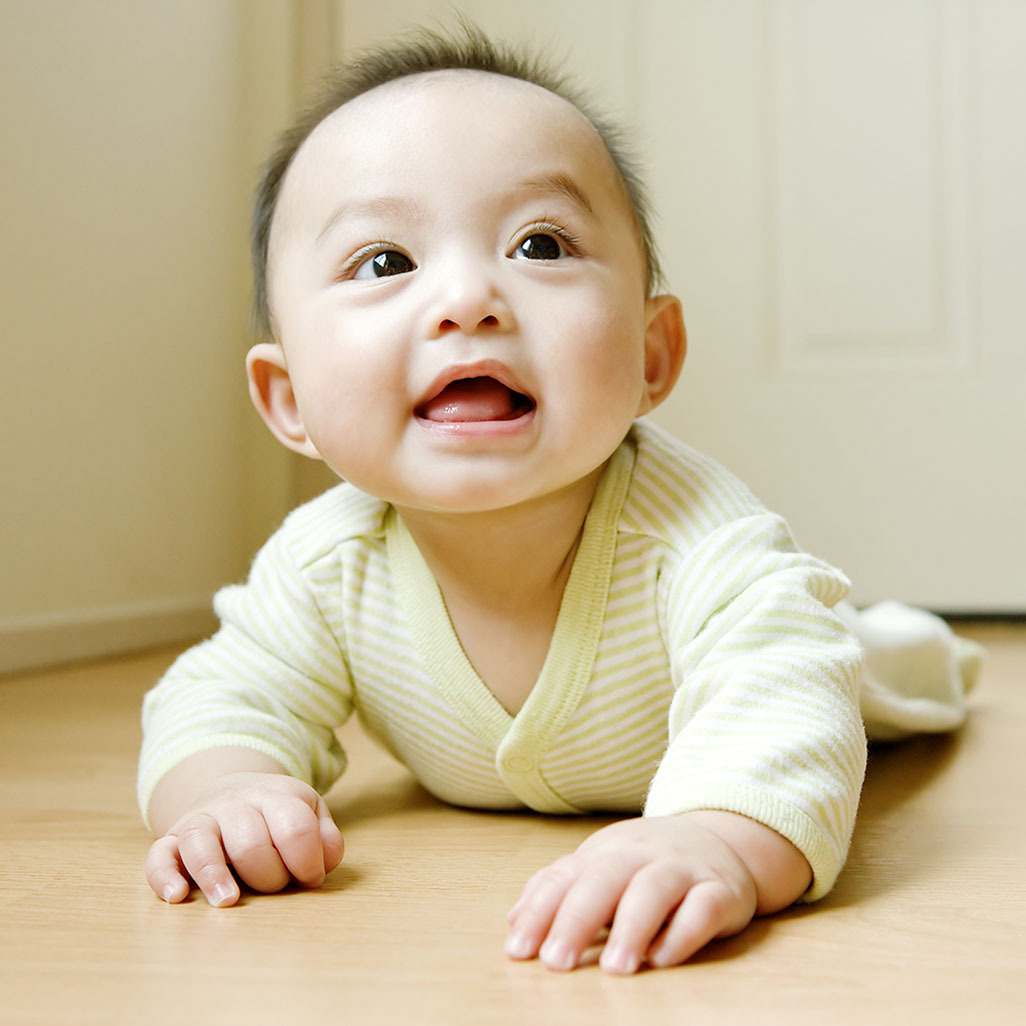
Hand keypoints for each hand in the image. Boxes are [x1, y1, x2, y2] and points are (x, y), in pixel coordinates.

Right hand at [145, 771, 343, 906]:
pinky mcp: (172, 838)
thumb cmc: (278, 815)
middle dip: (269, 875)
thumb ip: (325, 839)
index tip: (310, 877)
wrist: (232, 789)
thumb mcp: (311, 814)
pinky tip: (177, 897)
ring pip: (201, 840)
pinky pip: (159, 854)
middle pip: (250, 841)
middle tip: (275, 886)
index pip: (295, 827)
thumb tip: (323, 864)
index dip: (307, 861)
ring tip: (228, 901)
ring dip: (214, 873)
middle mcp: (236, 803)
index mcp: (277, 795)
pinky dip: (164, 876)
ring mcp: (202, 819)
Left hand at [505, 813, 782, 973]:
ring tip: (614, 968)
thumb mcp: (600, 866)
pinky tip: (662, 958)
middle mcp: (641, 855)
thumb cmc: (647, 863)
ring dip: (631, 927)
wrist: (722, 840)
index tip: (519, 950)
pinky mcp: (721, 890)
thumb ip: (558, 889)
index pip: (566, 878)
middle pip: (605, 879)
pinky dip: (684, 932)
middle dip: (577, 919)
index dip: (539, 912)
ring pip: (654, 888)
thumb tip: (512, 919)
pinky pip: (704, 906)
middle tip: (557, 962)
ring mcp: (682, 869)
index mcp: (605, 852)